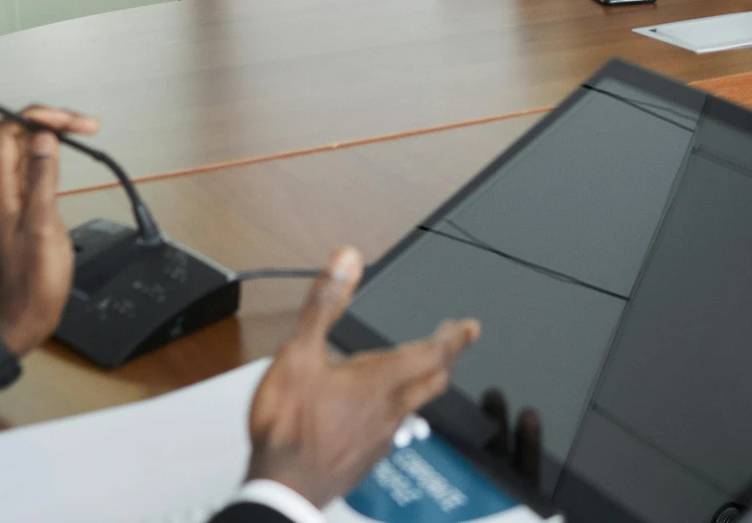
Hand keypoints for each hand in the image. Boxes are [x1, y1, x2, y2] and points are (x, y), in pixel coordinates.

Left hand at [0, 103, 98, 399]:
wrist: (20, 318)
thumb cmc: (32, 281)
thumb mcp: (42, 226)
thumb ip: (43, 179)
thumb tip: (44, 137)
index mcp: (0, 190)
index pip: (8, 131)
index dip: (38, 116)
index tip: (71, 122)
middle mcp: (0, 190)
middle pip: (18, 136)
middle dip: (51, 122)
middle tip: (86, 126)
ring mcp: (9, 200)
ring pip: (26, 152)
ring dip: (53, 137)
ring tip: (83, 135)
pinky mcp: (21, 211)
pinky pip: (33, 171)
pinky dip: (52, 159)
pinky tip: (69, 162)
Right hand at [247, 248, 479, 506]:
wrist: (281, 489)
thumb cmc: (289, 426)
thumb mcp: (298, 354)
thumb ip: (325, 304)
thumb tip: (347, 260)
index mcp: (379, 381)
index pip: (433, 354)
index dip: (454, 337)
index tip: (470, 327)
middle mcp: (388, 411)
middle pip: (432, 381)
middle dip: (446, 359)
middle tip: (453, 344)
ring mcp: (379, 439)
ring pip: (414, 406)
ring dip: (422, 384)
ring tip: (418, 372)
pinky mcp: (364, 459)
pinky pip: (392, 429)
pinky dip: (395, 411)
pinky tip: (378, 412)